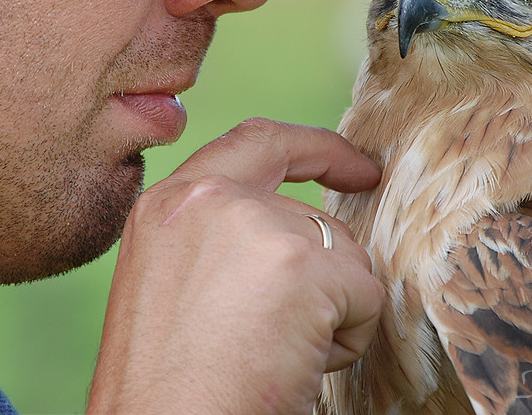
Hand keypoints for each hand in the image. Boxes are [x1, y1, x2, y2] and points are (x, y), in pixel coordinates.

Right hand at [87, 118, 383, 413]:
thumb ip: (221, 240)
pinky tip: (294, 367)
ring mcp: (253, 224)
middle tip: (284, 342)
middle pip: (310, 217)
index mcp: (167, 206)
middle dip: (320, 278)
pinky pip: (365, 295)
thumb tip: (305, 235)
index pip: (254, 142)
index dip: (313, 147)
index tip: (356, 166)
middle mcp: (206, 200)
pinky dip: (347, 340)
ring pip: (342, 255)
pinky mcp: (299, 264)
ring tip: (271, 358)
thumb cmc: (169, 389)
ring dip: (327, 313)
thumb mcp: (173, 285)